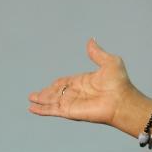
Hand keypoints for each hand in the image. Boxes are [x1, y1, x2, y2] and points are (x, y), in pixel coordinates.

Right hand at [28, 38, 143, 127]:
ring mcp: (71, 103)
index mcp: (83, 82)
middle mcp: (76, 93)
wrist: (121, 100)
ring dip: (41, 100)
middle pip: (56, 93)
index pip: (66, 83)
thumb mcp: (109, 62)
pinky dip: (41, 110)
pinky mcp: (69, 111)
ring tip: (31, 100)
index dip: (58, 83)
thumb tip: (90, 40)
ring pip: (51, 101)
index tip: (51, 83)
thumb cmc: (119, 83)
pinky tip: (32, 109)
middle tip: (34, 95)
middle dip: (45, 93)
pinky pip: (52, 109)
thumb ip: (97, 53)